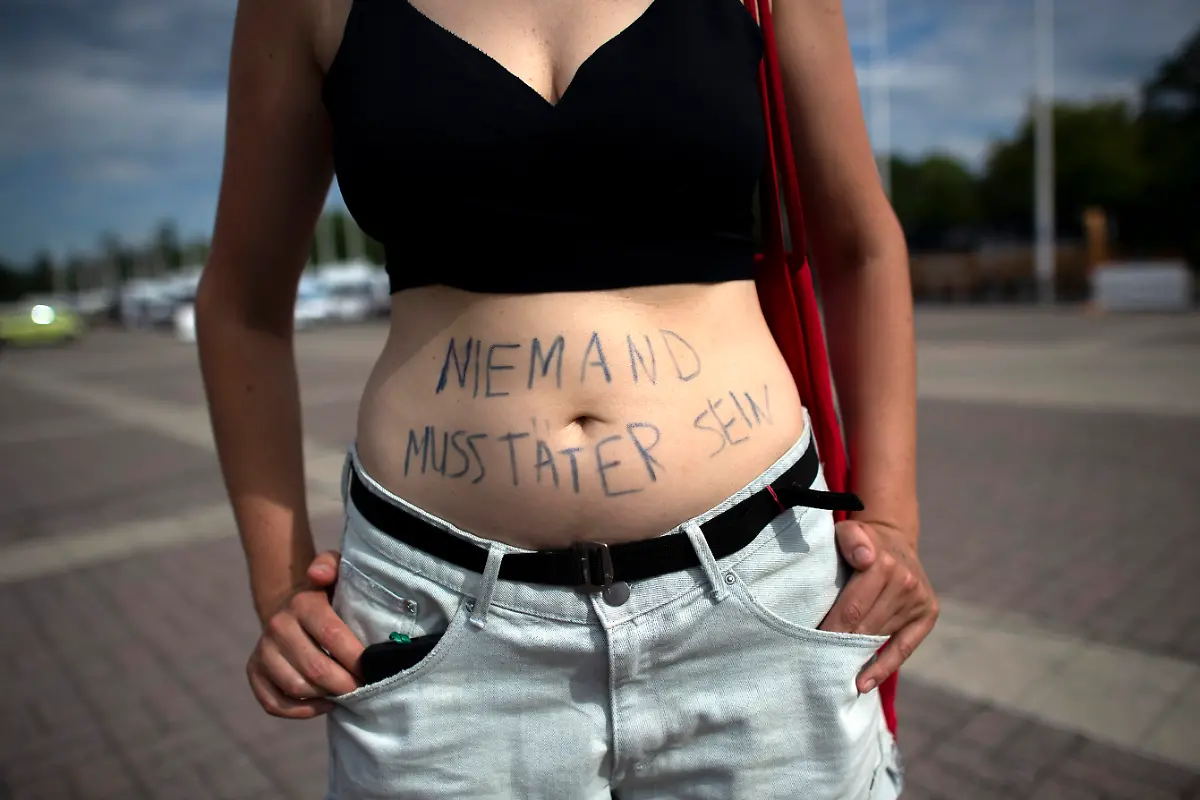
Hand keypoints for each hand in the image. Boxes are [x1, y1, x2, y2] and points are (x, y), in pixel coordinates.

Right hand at [246, 550, 364, 717]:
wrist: (292, 607)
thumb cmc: (327, 595)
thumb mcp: (334, 571)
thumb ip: (331, 565)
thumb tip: (317, 575)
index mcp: (302, 603)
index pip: (332, 635)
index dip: (356, 657)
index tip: (373, 668)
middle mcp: (278, 626)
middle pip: (316, 668)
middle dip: (346, 683)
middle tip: (365, 687)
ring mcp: (263, 651)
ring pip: (297, 687)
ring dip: (327, 695)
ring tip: (347, 692)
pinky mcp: (254, 672)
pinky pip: (274, 703)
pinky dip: (303, 710)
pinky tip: (325, 704)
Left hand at [819, 520, 937, 693]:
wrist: (893, 539)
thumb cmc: (860, 541)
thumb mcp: (850, 530)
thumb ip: (851, 539)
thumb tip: (864, 558)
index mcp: (884, 563)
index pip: (851, 607)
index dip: (830, 628)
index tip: (809, 645)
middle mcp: (905, 583)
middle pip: (864, 625)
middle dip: (838, 644)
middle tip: (815, 662)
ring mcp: (917, 600)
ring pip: (879, 636)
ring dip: (856, 655)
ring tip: (831, 674)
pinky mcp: (927, 615)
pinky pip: (904, 648)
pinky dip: (883, 668)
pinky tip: (863, 684)